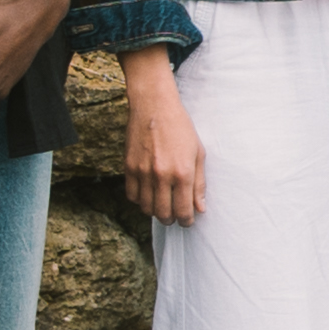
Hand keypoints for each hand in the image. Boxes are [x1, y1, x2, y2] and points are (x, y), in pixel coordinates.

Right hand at [119, 52, 205, 223]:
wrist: (154, 108)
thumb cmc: (181, 129)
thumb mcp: (198, 154)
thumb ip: (199, 183)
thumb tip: (200, 208)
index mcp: (183, 173)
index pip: (183, 210)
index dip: (186, 220)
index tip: (188, 221)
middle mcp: (161, 176)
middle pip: (163, 213)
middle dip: (171, 220)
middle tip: (175, 217)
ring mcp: (143, 173)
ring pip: (146, 207)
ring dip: (155, 212)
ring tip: (163, 207)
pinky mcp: (128, 168)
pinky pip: (131, 195)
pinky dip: (140, 201)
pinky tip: (148, 196)